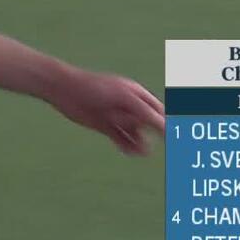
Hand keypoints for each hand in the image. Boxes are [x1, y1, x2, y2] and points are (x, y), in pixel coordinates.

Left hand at [46, 68, 164, 154]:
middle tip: (164, 147)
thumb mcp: (124, 98)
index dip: (166, 124)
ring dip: (140, 143)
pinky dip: (127, 147)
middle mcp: (129, 106)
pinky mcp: (106, 127)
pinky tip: (130, 151)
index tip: (174, 137)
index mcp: (137, 94)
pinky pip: (122, 140)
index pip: (158, 111)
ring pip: (135, 134)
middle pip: (148, 124)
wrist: (66, 90)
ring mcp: (117, 117)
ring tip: (140, 150)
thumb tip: (164, 126)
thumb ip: (145, 112)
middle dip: (154, 134)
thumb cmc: (96, 88)